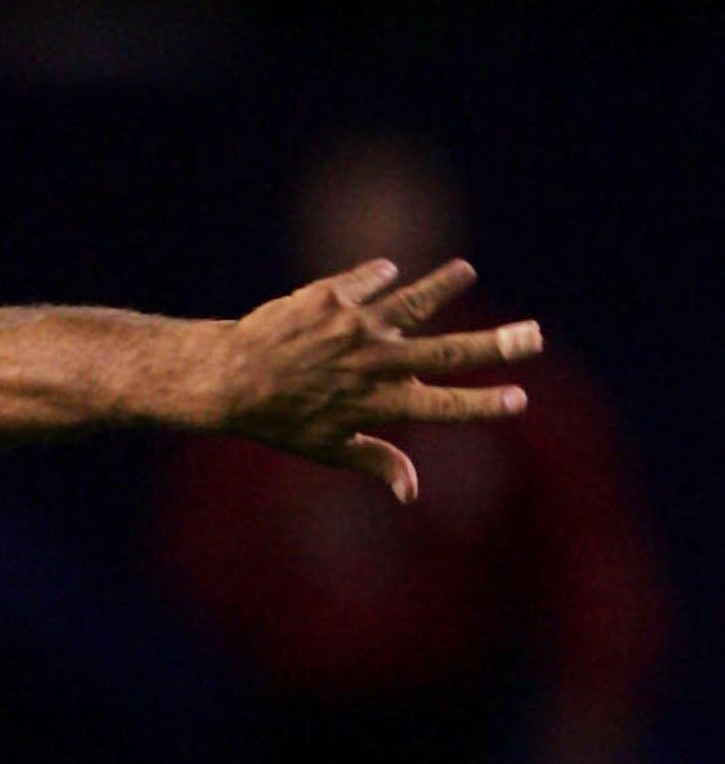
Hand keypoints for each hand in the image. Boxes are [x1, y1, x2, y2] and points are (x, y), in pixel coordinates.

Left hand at [216, 258, 540, 503]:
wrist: (228, 378)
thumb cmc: (279, 420)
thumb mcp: (327, 449)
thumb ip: (377, 461)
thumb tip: (413, 493)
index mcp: (377, 403)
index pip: (442, 405)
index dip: (483, 404)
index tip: (520, 398)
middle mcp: (372, 364)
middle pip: (447, 353)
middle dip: (495, 345)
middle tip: (535, 334)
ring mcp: (354, 327)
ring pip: (413, 302)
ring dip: (443, 286)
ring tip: (465, 272)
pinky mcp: (332, 296)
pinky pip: (367, 280)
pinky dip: (378, 276)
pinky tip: (390, 271)